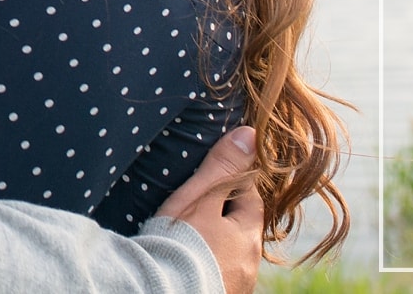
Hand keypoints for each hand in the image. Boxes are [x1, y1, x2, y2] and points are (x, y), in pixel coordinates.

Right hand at [155, 126, 262, 293]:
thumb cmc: (181, 242)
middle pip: (242, 229)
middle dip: (225, 217)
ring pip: (231, 254)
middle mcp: (249, 265)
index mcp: (249, 236)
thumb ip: (223, 168)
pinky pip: (219, 273)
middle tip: (196, 209)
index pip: (250, 200)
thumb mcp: (200, 197)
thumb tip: (251, 134)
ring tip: (190, 237)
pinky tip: (188, 260)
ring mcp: (236, 285)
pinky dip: (208, 263)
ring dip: (216, 243)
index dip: (232, 186)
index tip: (210, 182)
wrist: (162, 290)